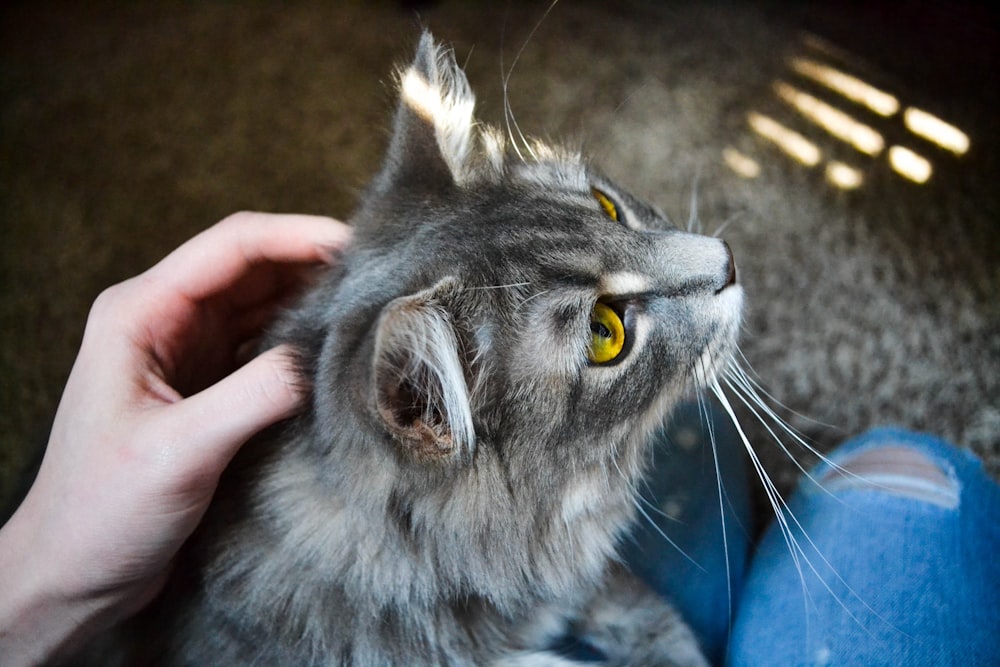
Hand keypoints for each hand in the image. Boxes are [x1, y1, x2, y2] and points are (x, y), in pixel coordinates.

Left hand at [0, 212, 350, 664]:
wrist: (71, 575)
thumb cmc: (100, 513)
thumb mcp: (181, 449)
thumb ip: (256, 395)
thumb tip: (323, 356)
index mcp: (139, 313)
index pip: (231, 247)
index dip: (299, 236)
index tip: (359, 244)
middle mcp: (161, 321)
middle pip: (251, 268)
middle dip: (313, 265)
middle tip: (377, 276)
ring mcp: (184, 353)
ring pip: (261, 305)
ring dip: (310, 302)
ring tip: (367, 307)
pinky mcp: (204, 387)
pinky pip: (261, 346)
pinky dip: (299, 342)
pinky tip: (334, 350)